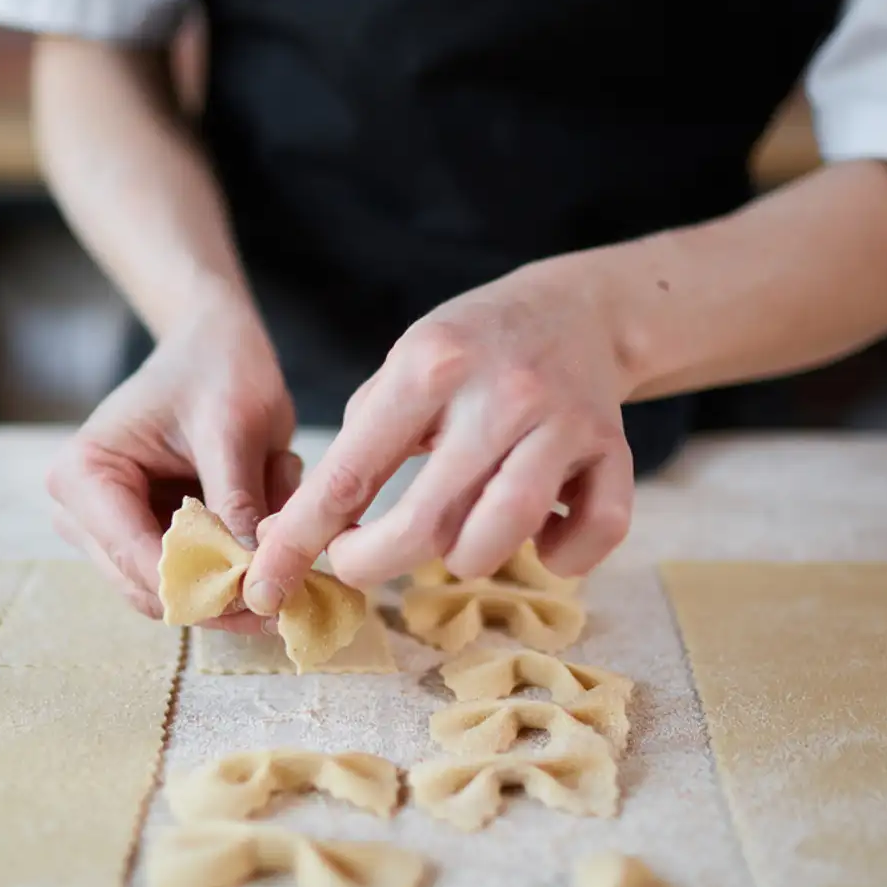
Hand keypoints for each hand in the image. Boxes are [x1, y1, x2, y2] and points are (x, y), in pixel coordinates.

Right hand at [47, 298, 300, 632]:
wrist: (215, 345)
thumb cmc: (217, 369)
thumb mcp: (233, 428)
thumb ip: (236, 499)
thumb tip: (251, 574)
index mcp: (83, 475)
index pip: (135, 558)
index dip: (201, 586)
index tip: (265, 591)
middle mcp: (81, 512)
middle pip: (150, 589)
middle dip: (223, 591)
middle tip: (291, 585)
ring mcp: (110, 530)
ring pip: (177, 592)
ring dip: (237, 571)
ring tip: (279, 508)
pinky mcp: (144, 538)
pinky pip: (196, 575)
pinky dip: (239, 556)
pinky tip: (269, 505)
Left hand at [244, 254, 632, 611]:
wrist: (577, 309)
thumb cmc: (470, 350)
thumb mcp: (402, 369)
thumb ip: (355, 447)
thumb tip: (290, 536)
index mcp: (432, 366)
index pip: (352, 473)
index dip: (304, 538)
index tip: (270, 577)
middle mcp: (502, 394)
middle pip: (426, 524)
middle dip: (373, 564)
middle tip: (357, 564)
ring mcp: (564, 424)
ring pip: (502, 537)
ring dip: (464, 559)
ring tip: (453, 538)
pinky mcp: (615, 450)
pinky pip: (593, 535)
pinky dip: (561, 557)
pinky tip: (538, 537)